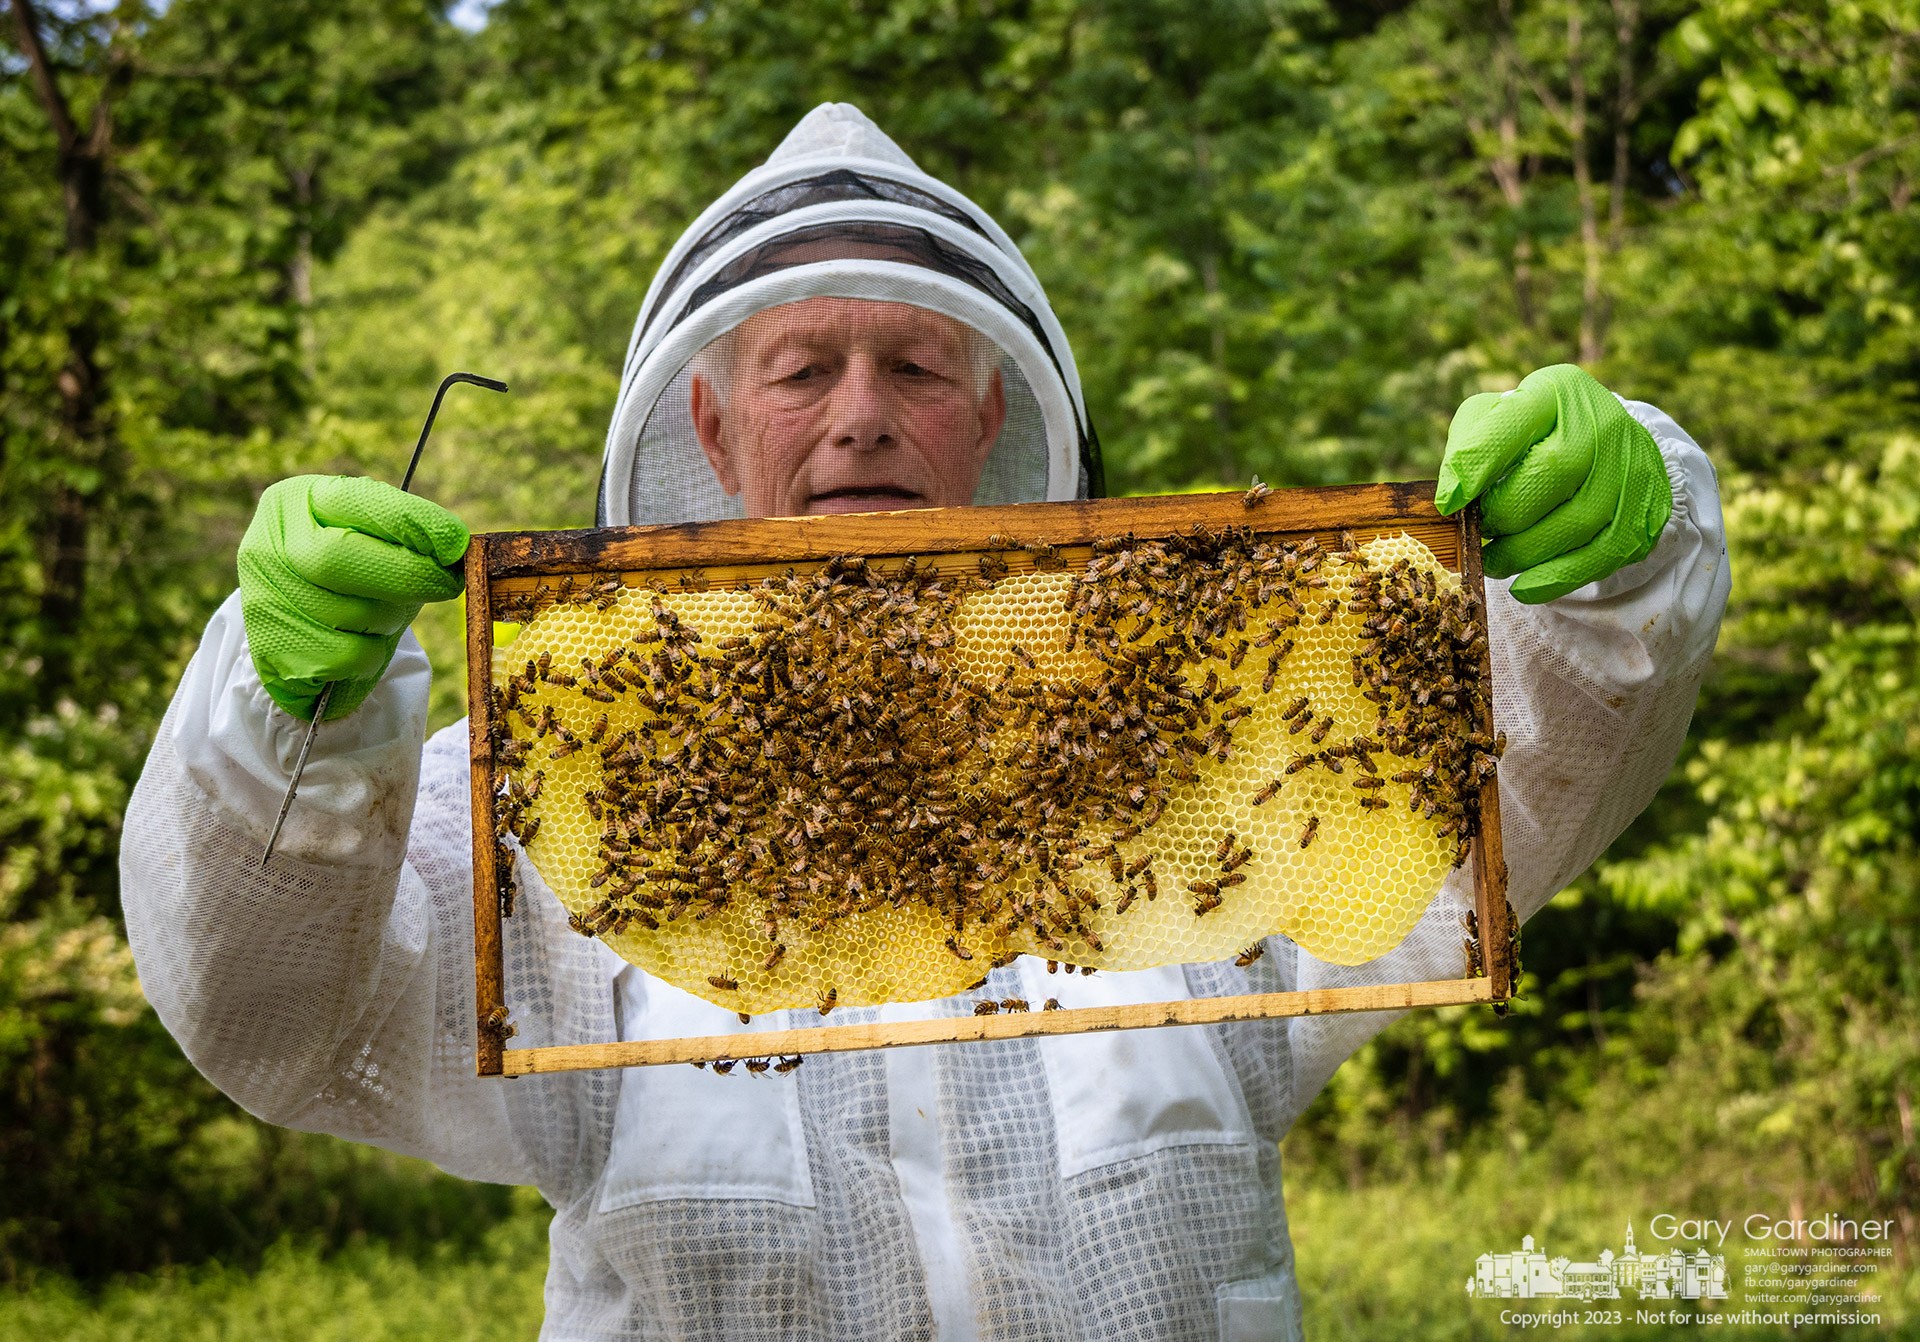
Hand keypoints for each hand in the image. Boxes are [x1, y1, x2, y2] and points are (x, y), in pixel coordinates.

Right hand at [238, 476, 469, 721]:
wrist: (294, 631)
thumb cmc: (346, 576)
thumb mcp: (367, 540)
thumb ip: (404, 538)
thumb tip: (458, 550)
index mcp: (295, 502)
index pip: (358, 503)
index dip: (415, 524)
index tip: (457, 543)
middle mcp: (268, 546)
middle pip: (340, 558)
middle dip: (407, 574)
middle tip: (446, 584)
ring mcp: (264, 599)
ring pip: (351, 612)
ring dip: (391, 619)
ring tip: (388, 615)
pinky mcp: (273, 651)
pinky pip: (347, 657)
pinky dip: (373, 655)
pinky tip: (364, 645)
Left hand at [1434, 364, 1671, 603]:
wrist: (1606, 445)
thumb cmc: (1533, 435)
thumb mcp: (1496, 419)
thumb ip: (1468, 446)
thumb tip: (1451, 498)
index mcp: (1557, 391)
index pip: (1513, 421)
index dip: (1476, 464)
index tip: (1449, 503)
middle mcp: (1604, 422)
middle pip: (1553, 472)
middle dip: (1505, 513)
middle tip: (1480, 532)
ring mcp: (1633, 466)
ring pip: (1578, 521)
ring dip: (1524, 552)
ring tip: (1494, 559)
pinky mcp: (1647, 511)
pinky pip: (1601, 555)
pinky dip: (1555, 578)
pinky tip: (1524, 586)